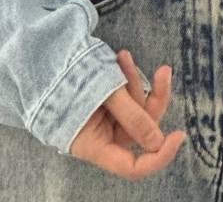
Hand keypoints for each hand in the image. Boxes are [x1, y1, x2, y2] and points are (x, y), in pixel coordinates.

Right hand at [68, 48, 186, 178]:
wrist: (42, 59)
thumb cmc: (66, 79)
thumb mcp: (103, 94)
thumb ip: (132, 117)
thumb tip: (158, 142)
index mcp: (96, 147)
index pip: (133, 166)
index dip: (159, 156)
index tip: (179, 135)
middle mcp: (103, 137)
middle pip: (141, 129)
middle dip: (152, 98)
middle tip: (162, 71)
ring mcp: (105, 119)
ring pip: (135, 107)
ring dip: (134, 80)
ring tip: (123, 56)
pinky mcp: (105, 102)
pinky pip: (126, 94)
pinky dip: (127, 77)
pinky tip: (120, 58)